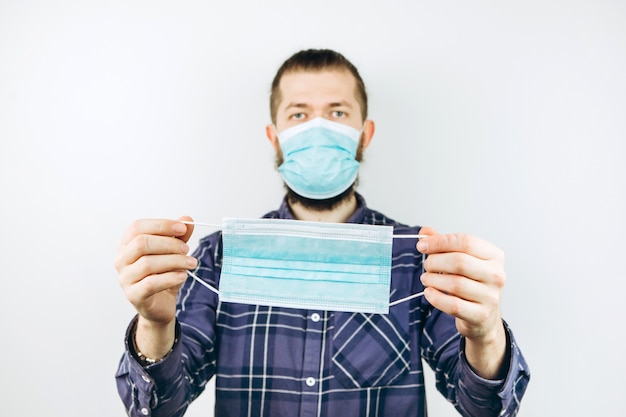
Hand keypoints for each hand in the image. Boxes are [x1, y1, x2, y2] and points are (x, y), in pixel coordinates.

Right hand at [115, 217, 196, 325]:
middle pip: (141, 243)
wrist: (162, 303)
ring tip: (191, 263)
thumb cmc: (163, 273)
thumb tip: (188, 220)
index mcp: (126, 244)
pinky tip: (183, 275)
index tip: (182, 228)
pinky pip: (151, 283)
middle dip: (169, 244)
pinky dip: (171, 277)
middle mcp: (121, 260)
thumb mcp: (173, 251)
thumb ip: (179, 235)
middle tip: (187, 249)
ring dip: (174, 261)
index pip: (137, 227)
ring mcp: (125, 278)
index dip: (161, 225)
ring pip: (148, 263)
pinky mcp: (133, 295)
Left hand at [416, 227, 505, 345]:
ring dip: (433, 280)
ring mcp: (491, 296)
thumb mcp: (461, 259)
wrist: (483, 315)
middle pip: (459, 262)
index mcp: (494, 255)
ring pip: (455, 284)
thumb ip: (443, 244)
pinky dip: (436, 298)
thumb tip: (425, 233)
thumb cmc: (471, 282)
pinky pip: (453, 305)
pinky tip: (429, 293)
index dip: (440, 242)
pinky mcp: (481, 315)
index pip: (465, 241)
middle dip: (435, 262)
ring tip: (426, 279)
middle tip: (426, 265)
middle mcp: (496, 275)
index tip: (422, 245)